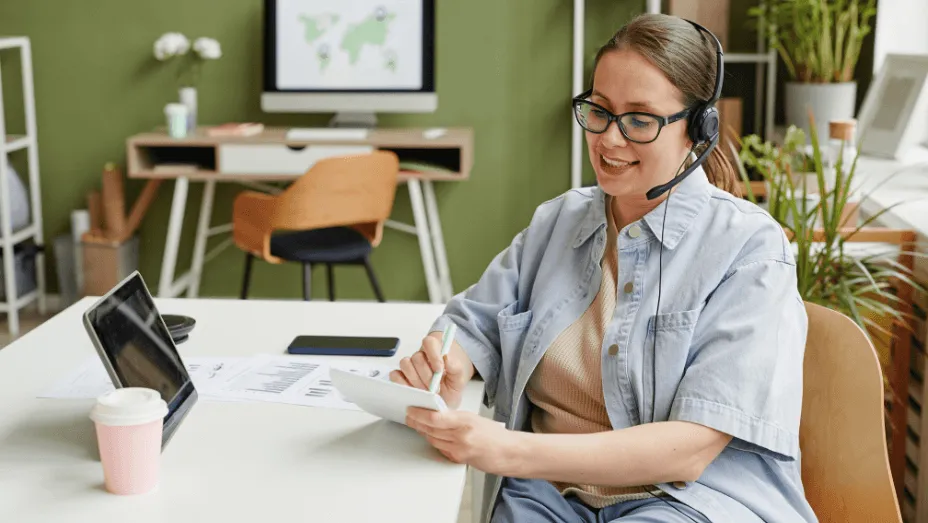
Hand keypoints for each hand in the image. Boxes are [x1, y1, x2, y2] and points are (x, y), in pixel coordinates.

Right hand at [390, 332, 473, 408]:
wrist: (445, 398)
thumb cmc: (451, 385)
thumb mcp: (459, 378)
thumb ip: (456, 367)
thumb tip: (446, 357)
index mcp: (435, 351)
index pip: (429, 342)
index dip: (433, 355)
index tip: (440, 370)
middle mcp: (420, 356)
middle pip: (417, 357)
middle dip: (426, 375)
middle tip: (435, 387)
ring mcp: (409, 366)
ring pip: (405, 364)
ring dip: (416, 380)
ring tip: (426, 391)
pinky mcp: (400, 377)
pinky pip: (395, 375)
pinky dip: (402, 383)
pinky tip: (414, 391)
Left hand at [406, 407, 520, 476]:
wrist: (508, 452)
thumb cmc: (495, 435)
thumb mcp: (474, 419)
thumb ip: (455, 418)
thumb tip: (437, 415)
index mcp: (465, 420)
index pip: (435, 417)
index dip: (419, 414)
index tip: (411, 410)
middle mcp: (461, 435)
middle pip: (431, 429)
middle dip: (417, 423)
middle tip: (409, 416)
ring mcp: (459, 449)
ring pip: (433, 440)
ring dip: (424, 432)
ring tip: (418, 425)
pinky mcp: (458, 459)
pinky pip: (440, 449)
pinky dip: (435, 442)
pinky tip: (432, 437)